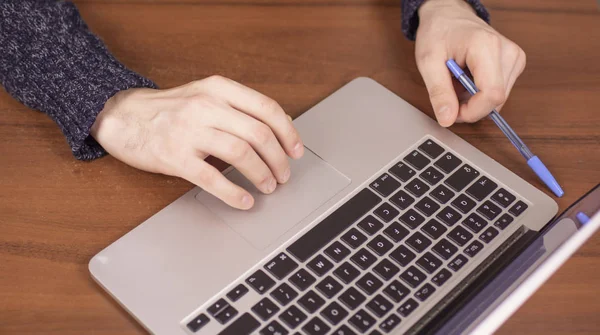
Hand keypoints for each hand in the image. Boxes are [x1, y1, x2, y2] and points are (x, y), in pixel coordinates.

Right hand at [90, 76, 303, 209]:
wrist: (122, 115)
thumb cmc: (168, 109)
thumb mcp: (205, 95)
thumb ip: (239, 107)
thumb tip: (280, 129)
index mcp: (218, 89)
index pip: (266, 109)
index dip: (288, 132)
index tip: (296, 151)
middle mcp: (206, 106)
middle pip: (259, 134)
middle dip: (279, 159)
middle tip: (284, 175)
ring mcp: (189, 131)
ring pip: (241, 154)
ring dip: (262, 174)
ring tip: (268, 186)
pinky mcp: (174, 156)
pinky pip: (212, 178)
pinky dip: (234, 193)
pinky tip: (244, 200)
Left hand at [415, 0, 525, 126]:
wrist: (448, 13)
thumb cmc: (438, 31)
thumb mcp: (428, 62)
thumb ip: (439, 92)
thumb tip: (447, 119)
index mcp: (486, 47)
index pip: (492, 94)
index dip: (473, 111)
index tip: (453, 112)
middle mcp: (507, 51)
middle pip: (497, 100)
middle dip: (471, 107)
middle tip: (450, 96)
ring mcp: (514, 57)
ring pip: (499, 99)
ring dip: (475, 100)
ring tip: (457, 82)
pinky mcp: (514, 62)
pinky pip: (499, 91)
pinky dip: (480, 93)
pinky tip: (468, 80)